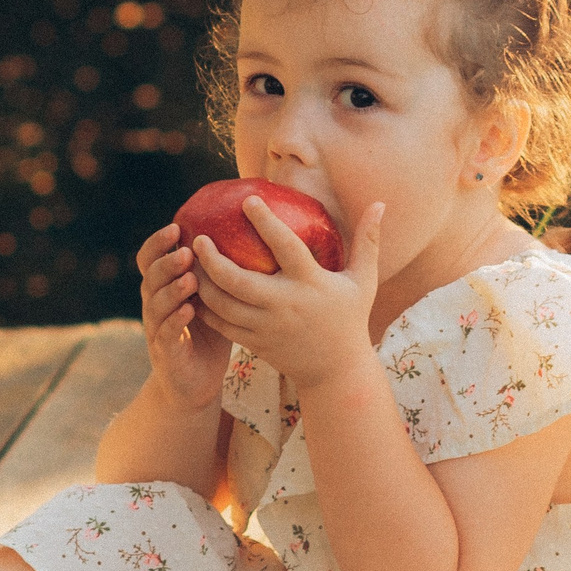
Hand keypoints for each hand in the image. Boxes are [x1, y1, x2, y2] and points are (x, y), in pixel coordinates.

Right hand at [135, 222, 230, 411]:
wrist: (195, 384)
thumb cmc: (210, 336)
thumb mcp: (215, 301)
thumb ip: (221, 275)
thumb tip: (252, 237)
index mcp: (164, 289)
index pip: (151, 260)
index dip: (158, 243)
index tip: (175, 226)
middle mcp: (155, 306)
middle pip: (150, 278)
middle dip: (166, 263)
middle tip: (186, 251)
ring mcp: (156, 329)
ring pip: (156, 304)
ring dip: (172, 289)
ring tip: (190, 278)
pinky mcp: (165, 353)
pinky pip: (166, 334)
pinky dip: (175, 320)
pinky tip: (188, 310)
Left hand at [189, 197, 386, 392]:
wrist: (336, 371)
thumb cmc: (349, 318)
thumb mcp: (363, 281)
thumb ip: (368, 241)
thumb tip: (380, 203)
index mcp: (310, 283)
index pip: (286, 247)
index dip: (266, 222)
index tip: (248, 200)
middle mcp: (285, 305)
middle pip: (238, 280)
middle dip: (212, 259)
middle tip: (197, 238)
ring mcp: (267, 327)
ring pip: (223, 305)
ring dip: (201, 283)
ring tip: (189, 263)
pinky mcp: (255, 343)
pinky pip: (221, 325)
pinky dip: (204, 308)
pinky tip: (192, 290)